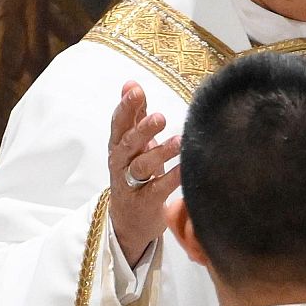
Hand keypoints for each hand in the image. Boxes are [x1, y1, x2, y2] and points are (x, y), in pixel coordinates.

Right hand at [108, 82, 181, 265]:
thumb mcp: (132, 144)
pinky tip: (187, 167)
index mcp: (118, 146)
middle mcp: (121, 164)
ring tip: (179, 141)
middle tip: (160, 117)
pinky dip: (173, 177)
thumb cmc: (135, 175)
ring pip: (142, 166)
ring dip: (160, 152)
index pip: (119, 123)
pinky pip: (159, 188)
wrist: (128, 222)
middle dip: (142, 129)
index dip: (126, 107)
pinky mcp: (145, 202)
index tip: (136, 90)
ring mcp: (131, 184)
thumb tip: (130, 83)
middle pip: (128, 143)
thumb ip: (133, 116)